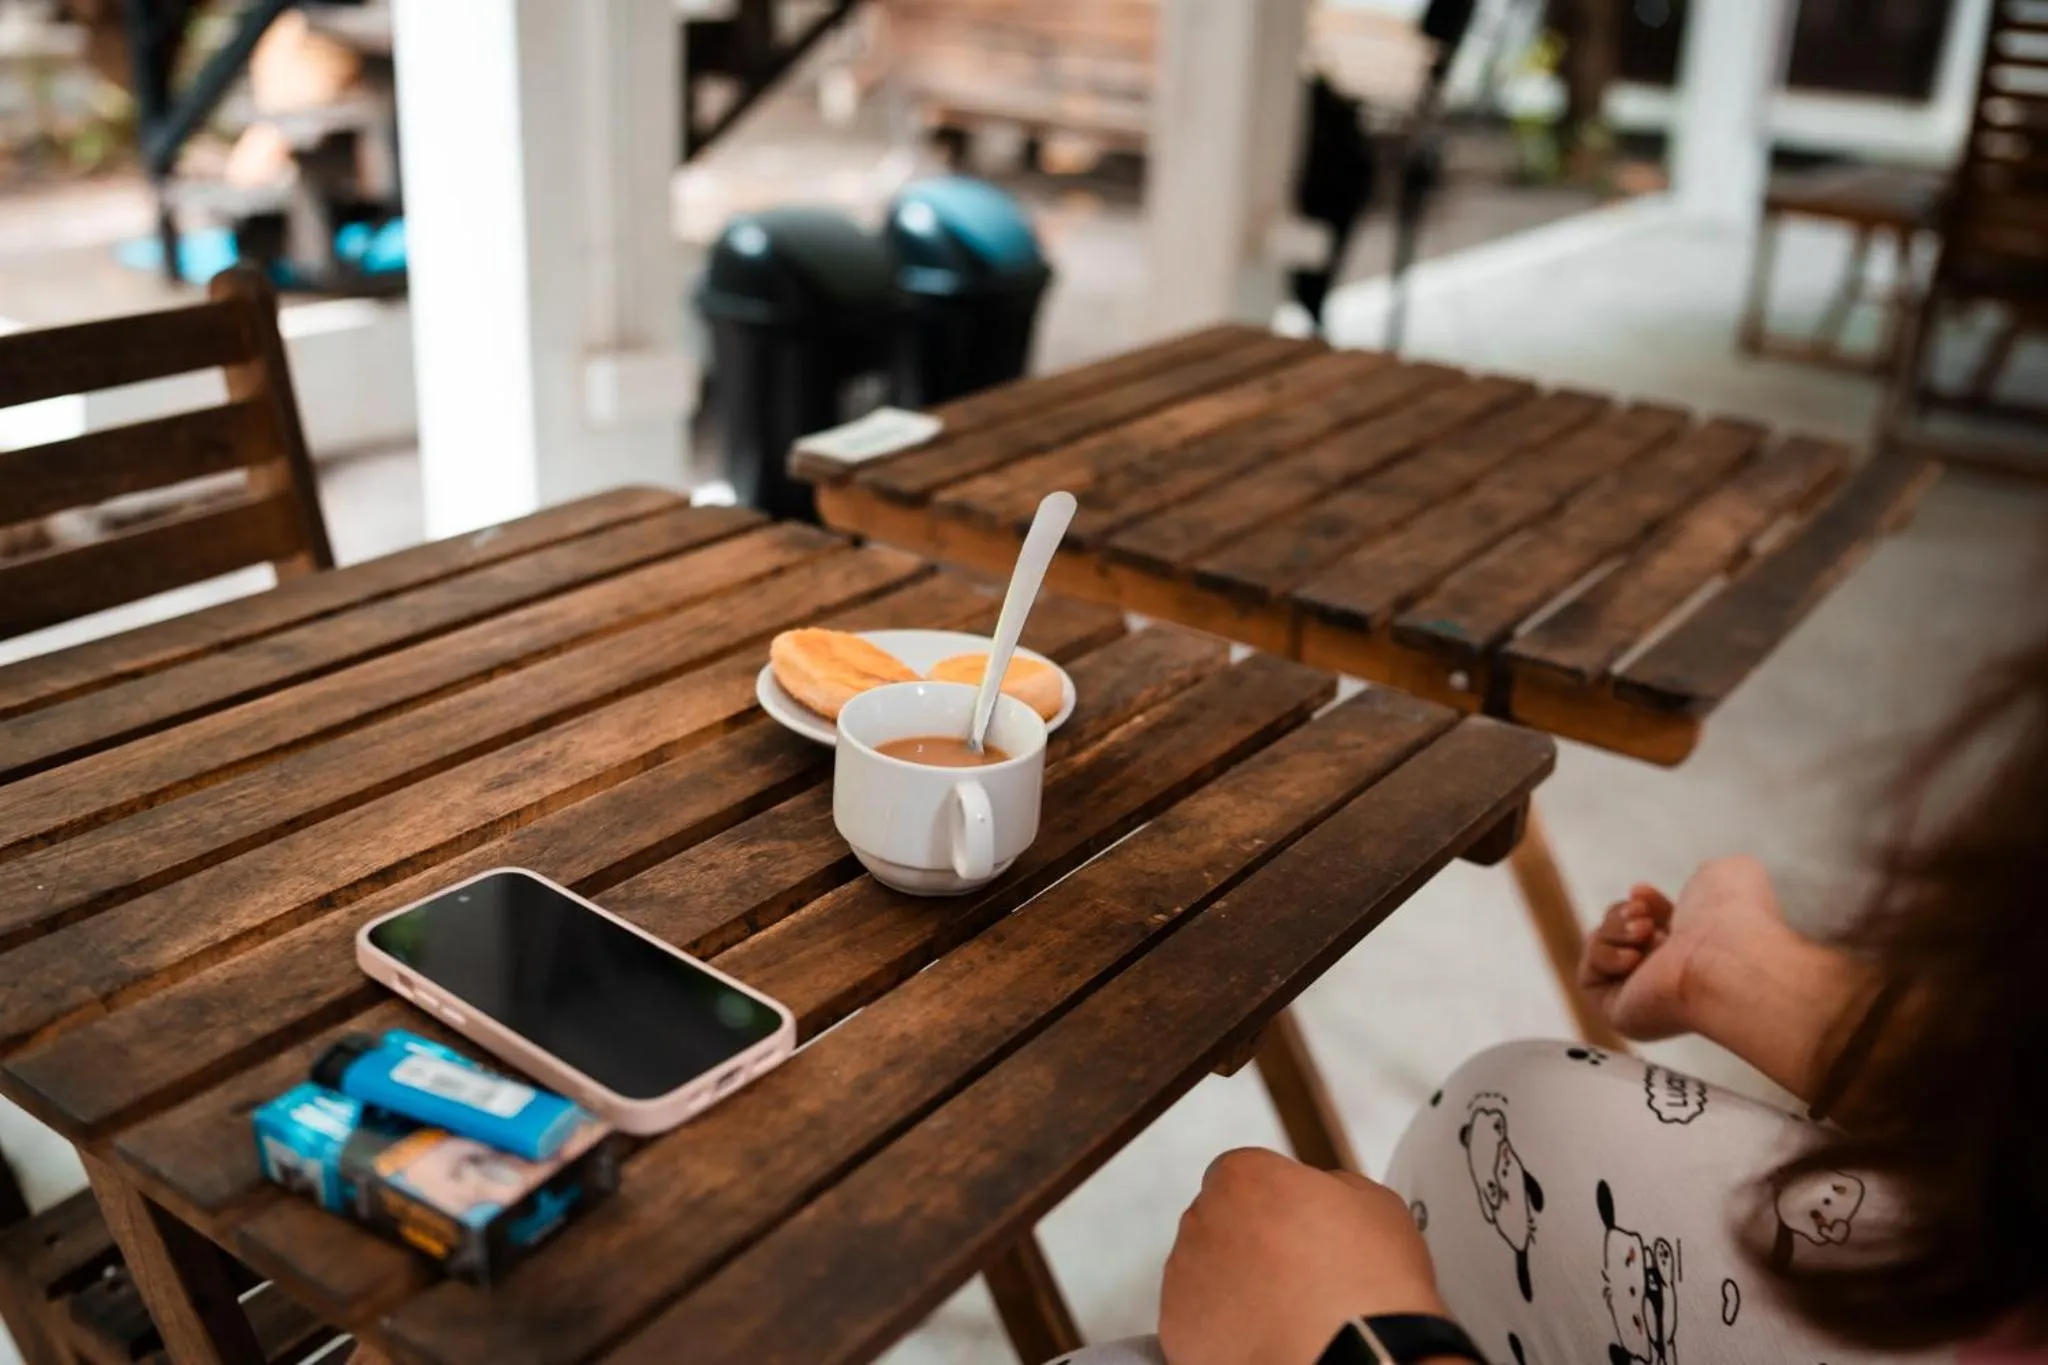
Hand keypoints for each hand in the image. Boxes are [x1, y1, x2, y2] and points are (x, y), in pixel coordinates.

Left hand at [1159, 1148, 1445, 1364]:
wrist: (1358, 1363)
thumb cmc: (1372, 1290)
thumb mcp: (1376, 1205)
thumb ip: (1331, 1185)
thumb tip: (1320, 1192)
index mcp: (1245, 1178)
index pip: (1245, 1175)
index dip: (1275, 1202)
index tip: (1299, 1227)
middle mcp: (1202, 1220)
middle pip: (1221, 1221)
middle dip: (1251, 1242)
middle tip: (1299, 1275)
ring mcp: (1183, 1278)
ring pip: (1206, 1271)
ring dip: (1235, 1285)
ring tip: (1287, 1314)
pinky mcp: (1177, 1330)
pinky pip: (1198, 1321)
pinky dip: (1224, 1329)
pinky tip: (1267, 1339)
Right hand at [1577, 856, 1787, 1040]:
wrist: (1727, 955)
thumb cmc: (1734, 918)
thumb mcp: (1725, 875)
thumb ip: (1706, 877)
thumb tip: (1697, 884)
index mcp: (1697, 951)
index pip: (1651, 927)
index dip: (1641, 904)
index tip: (1641, 891)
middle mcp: (1671, 977)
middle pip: (1620, 935)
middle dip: (1624, 915)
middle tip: (1642, 915)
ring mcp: (1644, 997)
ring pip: (1601, 950)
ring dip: (1615, 930)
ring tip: (1644, 931)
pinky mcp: (1619, 1012)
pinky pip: (1589, 976)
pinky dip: (1605, 956)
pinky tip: (1634, 958)